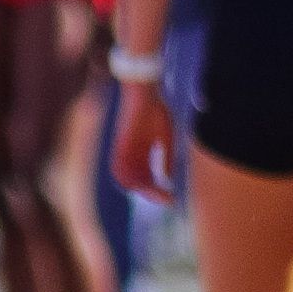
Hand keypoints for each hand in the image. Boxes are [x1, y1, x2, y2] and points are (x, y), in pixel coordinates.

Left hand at [109, 79, 176, 198]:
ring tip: (157, 193)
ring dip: (141, 189)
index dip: (158, 191)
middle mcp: (129, 156)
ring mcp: (123, 151)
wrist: (142, 92)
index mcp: (139, 154)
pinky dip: (130, 178)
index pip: (146, 179)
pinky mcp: (120, 145)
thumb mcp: (165, 137)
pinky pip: (121, 168)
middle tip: (167, 199)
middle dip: (151, 194)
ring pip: (126, 179)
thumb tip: (168, 178)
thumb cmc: (155, 110)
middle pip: (135, 183)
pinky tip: (143, 183)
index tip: (172, 197)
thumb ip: (167, 157)